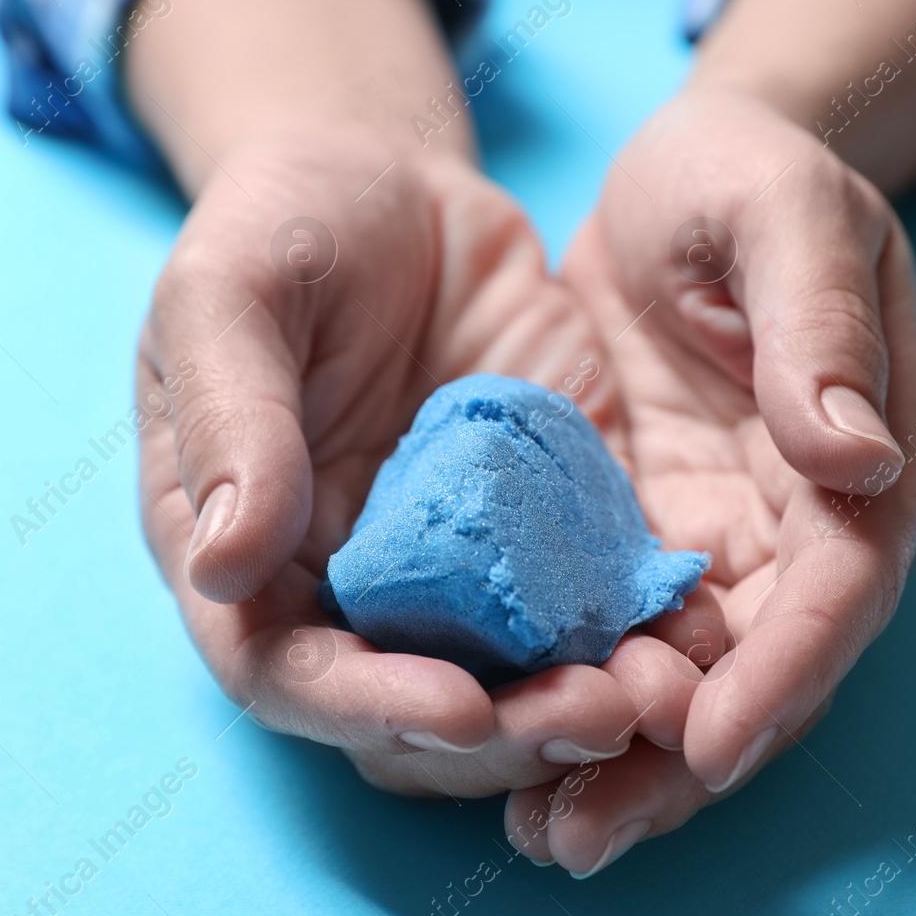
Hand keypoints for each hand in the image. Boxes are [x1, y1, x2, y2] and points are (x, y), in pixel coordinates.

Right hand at [135, 124, 707, 802]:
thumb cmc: (280, 226)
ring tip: (654, 694)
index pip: (285, 672)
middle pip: (410, 709)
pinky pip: (582, 605)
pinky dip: (630, 635)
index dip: (365, 707)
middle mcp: (348, 585)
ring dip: (574, 706)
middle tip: (598, 714)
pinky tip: (692, 634)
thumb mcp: (228, 293)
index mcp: (247, 551)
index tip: (460, 711)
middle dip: (501, 732)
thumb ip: (227, 419)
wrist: (392, 183)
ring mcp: (452, 566)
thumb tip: (223, 566)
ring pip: (507, 680)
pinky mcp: (540, 529)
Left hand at [505, 87, 915, 874]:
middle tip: (586, 829)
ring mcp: (724, 533)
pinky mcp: (648, 533)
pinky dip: (583, 695)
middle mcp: (803, 515)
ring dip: (629, 759)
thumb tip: (860, 456)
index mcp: (865, 446)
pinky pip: (624, 633)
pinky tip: (511, 746)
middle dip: (689, 757)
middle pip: (766, 663)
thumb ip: (821, 324)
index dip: (785, 667)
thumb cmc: (744, 170)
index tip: (706, 738)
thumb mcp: (784, 209)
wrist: (681, 172)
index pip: (840, 580)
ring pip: (694, 673)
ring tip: (541, 833)